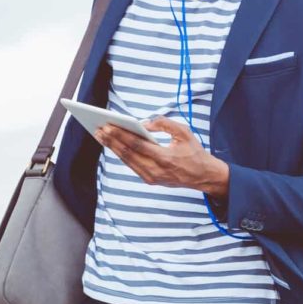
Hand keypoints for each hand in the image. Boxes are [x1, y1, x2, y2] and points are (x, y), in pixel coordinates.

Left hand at [94, 117, 229, 197]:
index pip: (137, 145)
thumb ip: (164, 124)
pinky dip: (121, 155)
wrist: (203, 176)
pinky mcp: (150, 180)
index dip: (121, 135)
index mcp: (165, 158)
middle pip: (128, 154)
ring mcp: (151, 178)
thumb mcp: (184, 132)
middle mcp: (156, 170)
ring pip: (127, 161)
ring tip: (101, 136)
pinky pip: (132, 165)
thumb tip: (144, 123)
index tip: (108, 126)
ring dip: (113, 148)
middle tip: (99, 129)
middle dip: (112, 141)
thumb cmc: (194, 152)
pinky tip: (113, 145)